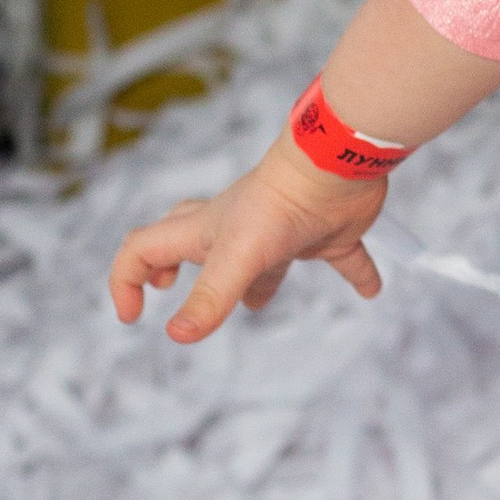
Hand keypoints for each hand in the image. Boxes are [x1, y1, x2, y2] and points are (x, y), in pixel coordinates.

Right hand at [109, 135, 389, 343]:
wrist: (338, 164)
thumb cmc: (283, 202)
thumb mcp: (237, 258)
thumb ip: (209, 298)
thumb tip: (177, 335)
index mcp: (206, 231)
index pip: (145, 249)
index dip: (128, 279)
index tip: (134, 314)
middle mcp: (240, 228)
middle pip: (192, 241)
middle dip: (175, 263)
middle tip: (170, 284)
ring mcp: (284, 229)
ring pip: (262, 256)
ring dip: (259, 280)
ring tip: (258, 303)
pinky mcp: (328, 231)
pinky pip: (341, 255)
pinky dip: (355, 272)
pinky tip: (371, 290)